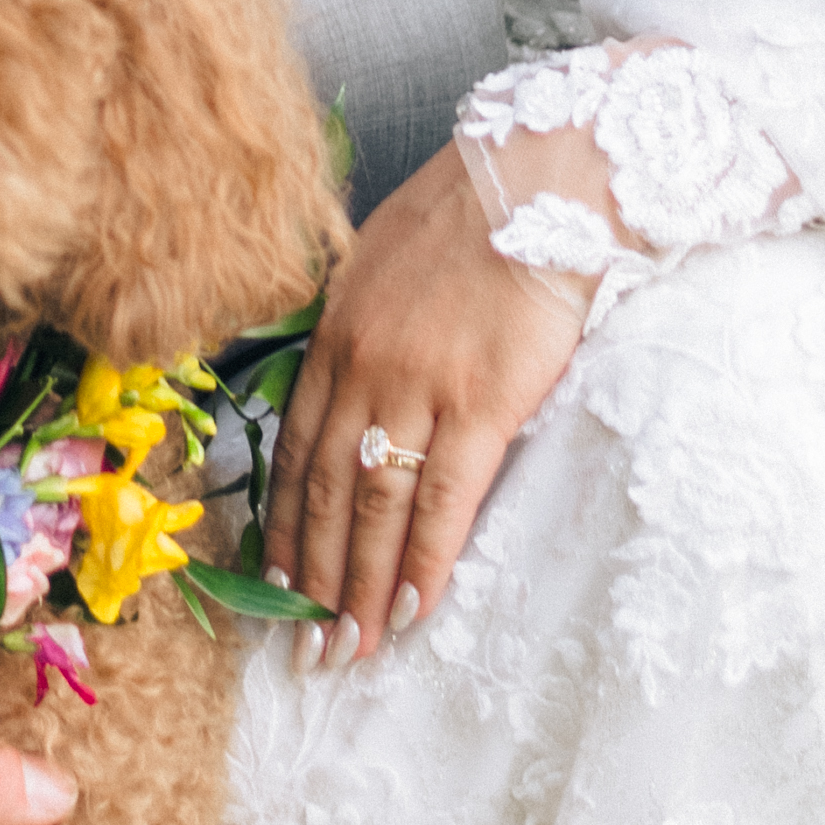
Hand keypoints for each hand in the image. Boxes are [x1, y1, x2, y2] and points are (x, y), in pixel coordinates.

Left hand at [272, 142, 588, 660]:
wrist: (546, 176)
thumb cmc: (476, 209)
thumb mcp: (385, 256)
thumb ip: (360, 323)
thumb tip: (350, 375)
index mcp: (335, 331)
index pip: (295, 448)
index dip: (285, 524)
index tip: (278, 582)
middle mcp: (362, 364)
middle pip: (324, 490)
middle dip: (313, 576)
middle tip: (305, 646)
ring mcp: (418, 385)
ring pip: (375, 507)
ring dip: (360, 587)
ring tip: (349, 648)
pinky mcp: (481, 402)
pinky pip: (443, 501)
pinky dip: (424, 563)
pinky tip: (414, 609)